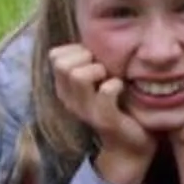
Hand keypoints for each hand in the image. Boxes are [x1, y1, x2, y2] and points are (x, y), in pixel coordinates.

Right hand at [47, 42, 155, 183]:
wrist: (129, 146)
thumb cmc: (116, 106)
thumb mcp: (97, 82)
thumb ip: (89, 63)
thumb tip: (92, 36)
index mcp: (65, 89)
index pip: (55, 55)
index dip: (76, 49)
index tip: (93, 59)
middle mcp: (70, 99)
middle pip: (62, 63)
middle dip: (86, 57)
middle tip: (102, 68)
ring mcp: (85, 110)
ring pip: (78, 75)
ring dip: (98, 69)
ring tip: (110, 77)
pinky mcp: (105, 119)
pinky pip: (105, 91)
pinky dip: (116, 84)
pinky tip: (122, 88)